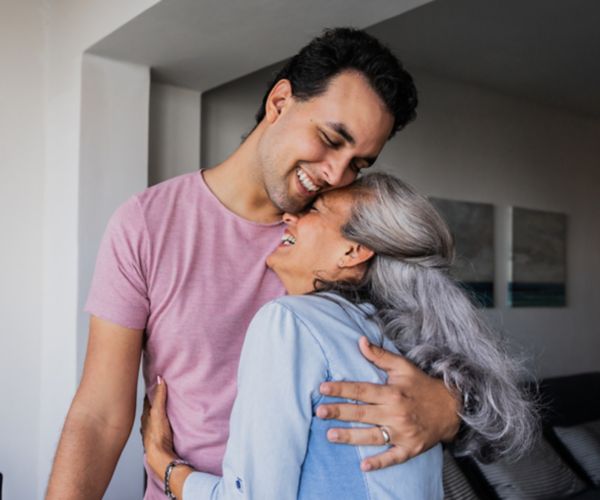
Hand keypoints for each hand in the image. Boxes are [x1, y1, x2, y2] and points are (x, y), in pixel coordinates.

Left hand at [140, 376, 177, 478]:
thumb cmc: (157, 435)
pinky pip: (158, 427)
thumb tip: (159, 379)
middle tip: (159, 393)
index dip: (152, 391)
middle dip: (154, 402)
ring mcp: (151, 432)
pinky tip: (165, 424)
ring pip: (153, 418)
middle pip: (150, 409)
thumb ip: (160, 396)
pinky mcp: (158, 439)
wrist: (159, 456)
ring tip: (164, 407)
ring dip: (157, 413)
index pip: (148, 400)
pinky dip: (161, 423)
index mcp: (145, 415)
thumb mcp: (159, 412)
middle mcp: (146, 423)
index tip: (155, 383)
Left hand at [316, 336, 460, 470]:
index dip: (341, 389)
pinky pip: (393, 457)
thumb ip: (379, 355)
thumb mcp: (403, 367)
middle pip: (362, 412)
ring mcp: (403, 433)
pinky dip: (379, 462)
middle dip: (339, 412)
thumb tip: (360, 341)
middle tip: (319, 412)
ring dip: (351, 437)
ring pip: (372, 436)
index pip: (361, 390)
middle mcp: (396, 413)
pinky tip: (364, 466)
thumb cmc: (423, 386)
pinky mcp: (410, 448)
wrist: (452, 408)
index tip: (323, 388)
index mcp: (393, 392)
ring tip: (330, 435)